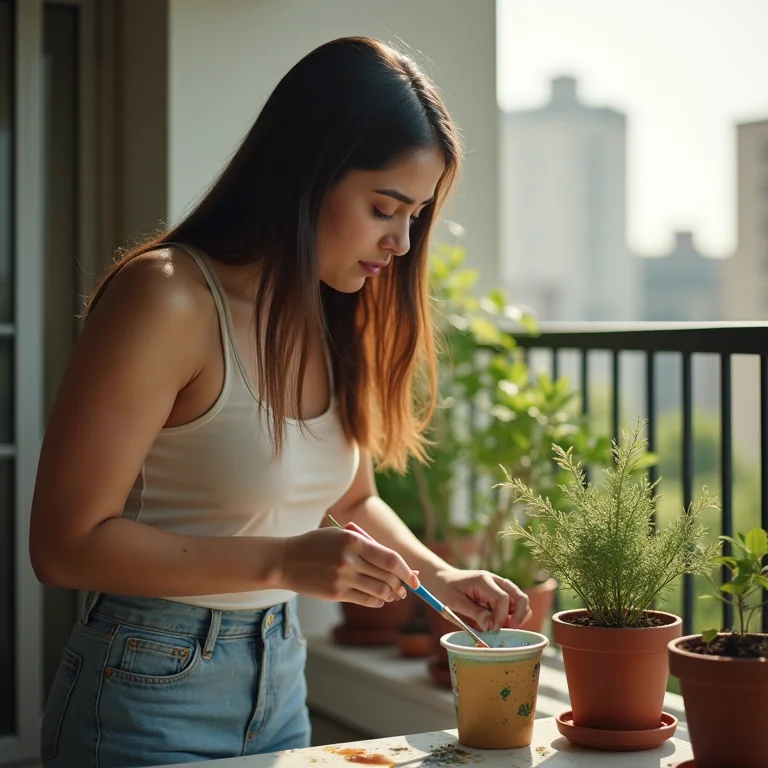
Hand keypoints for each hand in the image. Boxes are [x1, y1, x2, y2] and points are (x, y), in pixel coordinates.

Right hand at [280, 526, 419, 606]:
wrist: (286, 560)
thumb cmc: (317, 544)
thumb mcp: (341, 535)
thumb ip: (367, 546)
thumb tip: (397, 564)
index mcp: (353, 540)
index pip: (390, 559)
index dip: (407, 571)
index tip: (415, 577)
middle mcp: (349, 560)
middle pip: (388, 577)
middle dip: (401, 583)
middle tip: (406, 587)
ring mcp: (342, 578)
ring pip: (379, 591)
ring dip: (391, 593)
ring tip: (394, 593)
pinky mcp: (336, 593)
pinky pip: (366, 600)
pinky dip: (377, 600)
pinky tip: (379, 598)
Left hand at [430, 567, 531, 630]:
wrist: (441, 579)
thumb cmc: (445, 589)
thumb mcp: (455, 602)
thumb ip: (475, 613)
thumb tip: (492, 627)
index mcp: (484, 580)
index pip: (503, 598)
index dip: (501, 616)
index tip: (492, 629)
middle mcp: (495, 581)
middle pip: (520, 596)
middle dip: (520, 615)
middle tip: (510, 628)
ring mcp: (498, 587)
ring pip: (520, 601)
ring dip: (517, 615)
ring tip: (504, 627)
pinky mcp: (498, 594)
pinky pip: (512, 604)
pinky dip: (511, 615)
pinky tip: (500, 623)